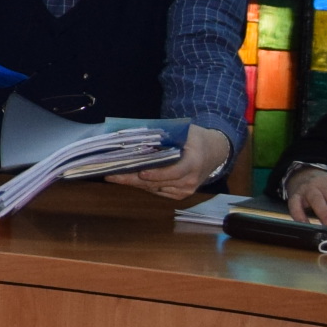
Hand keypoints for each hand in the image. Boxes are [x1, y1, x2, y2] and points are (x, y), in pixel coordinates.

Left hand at [105, 126, 232, 202]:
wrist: (214, 152)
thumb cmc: (195, 139)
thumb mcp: (185, 131)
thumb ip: (167, 135)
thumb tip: (140, 134)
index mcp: (193, 163)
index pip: (173, 172)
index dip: (156, 174)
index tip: (140, 172)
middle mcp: (190, 180)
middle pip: (158, 183)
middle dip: (133, 179)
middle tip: (112, 175)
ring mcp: (185, 190)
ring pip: (154, 188)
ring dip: (133, 183)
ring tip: (113, 176)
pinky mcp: (180, 195)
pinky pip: (157, 191)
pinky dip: (142, 185)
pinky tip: (127, 179)